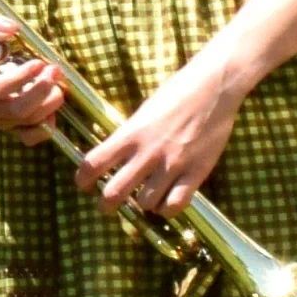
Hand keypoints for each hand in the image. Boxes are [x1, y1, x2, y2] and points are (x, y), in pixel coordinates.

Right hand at [0, 14, 67, 133]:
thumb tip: (13, 28)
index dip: (21, 78)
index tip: (39, 63)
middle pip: (15, 110)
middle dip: (40, 92)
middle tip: (55, 71)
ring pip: (26, 122)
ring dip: (48, 104)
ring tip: (58, 82)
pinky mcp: (9, 127)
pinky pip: (29, 136)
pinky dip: (46, 126)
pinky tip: (52, 106)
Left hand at [74, 52, 247, 219]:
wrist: (213, 87)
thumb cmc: (177, 93)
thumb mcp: (144, 112)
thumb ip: (130, 136)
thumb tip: (113, 157)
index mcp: (130, 134)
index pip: (93, 163)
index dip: (83, 179)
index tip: (83, 184)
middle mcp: (148, 152)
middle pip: (115, 192)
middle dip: (106, 204)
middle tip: (106, 206)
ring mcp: (172, 164)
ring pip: (145, 203)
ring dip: (142, 204)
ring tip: (145, 197)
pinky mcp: (196, 172)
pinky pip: (175, 204)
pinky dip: (167, 209)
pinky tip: (167, 202)